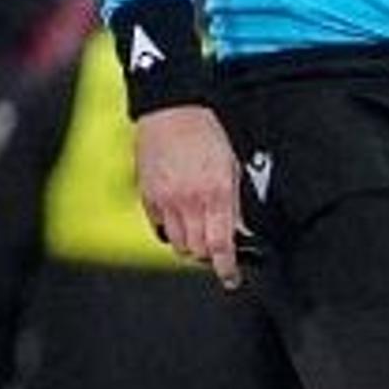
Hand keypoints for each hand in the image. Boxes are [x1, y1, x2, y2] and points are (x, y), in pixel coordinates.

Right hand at [132, 103, 244, 288]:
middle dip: (209, 255)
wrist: (171, 110)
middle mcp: (189, 201)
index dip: (227, 268)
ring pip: (177, 243)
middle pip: (197, 250)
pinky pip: (159, 227)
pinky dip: (170, 230)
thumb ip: (235, 204)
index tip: (231, 278)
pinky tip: (179, 217)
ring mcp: (165, 200)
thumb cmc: (206, 133)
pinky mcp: (148, 196)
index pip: (221, 245)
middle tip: (217, 249)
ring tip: (198, 231)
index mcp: (216, 193)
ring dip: (190, 245)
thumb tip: (241, 233)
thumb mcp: (233, 167)